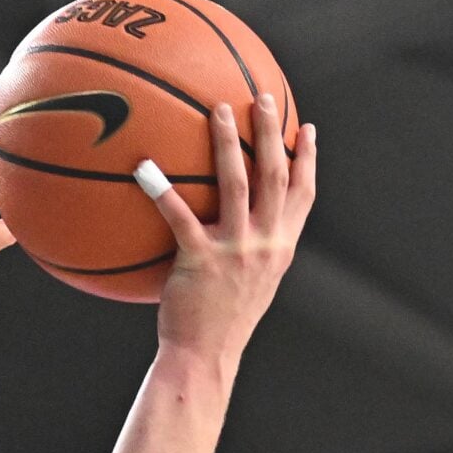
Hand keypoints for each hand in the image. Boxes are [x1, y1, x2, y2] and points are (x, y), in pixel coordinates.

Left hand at [143, 95, 316, 362]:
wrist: (205, 355)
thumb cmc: (221, 319)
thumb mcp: (251, 282)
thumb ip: (252, 249)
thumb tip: (239, 224)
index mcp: (280, 246)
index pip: (303, 194)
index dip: (308, 159)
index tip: (306, 128)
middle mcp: (265, 243)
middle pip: (275, 175)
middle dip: (271, 132)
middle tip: (262, 97)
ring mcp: (236, 251)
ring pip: (237, 184)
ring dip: (228, 143)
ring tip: (217, 110)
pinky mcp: (200, 260)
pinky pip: (180, 217)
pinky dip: (162, 190)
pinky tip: (145, 168)